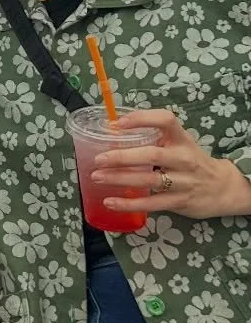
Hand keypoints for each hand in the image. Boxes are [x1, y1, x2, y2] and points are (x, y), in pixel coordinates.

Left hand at [94, 108, 250, 220]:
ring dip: (120, 179)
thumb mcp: (179, 143)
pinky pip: (152, 204)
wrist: (224, 188)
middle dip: (122, 157)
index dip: (141, 119)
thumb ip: (153, 137)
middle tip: (99, 159)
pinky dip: (129, 204)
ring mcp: (183, 181)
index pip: (165, 120)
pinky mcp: (180, 201)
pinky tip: (110, 202)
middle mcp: (183, 158)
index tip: (117, 123)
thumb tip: (112, 131)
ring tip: (97, 177)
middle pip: (151, 155)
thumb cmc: (191, 160)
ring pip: (149, 180)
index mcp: (181, 139)